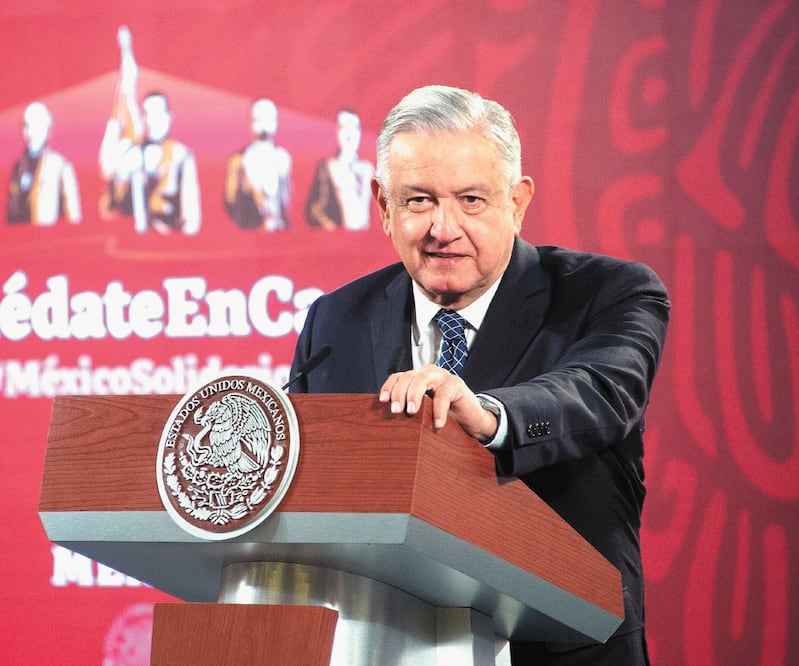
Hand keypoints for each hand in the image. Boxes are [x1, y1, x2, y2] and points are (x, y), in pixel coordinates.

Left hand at [378, 364, 497, 441]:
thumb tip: (388, 420)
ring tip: (411, 412)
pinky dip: (439, 410)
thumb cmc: (445, 414)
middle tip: (396, 410)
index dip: (389, 387)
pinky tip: (437, 423)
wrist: (471, 419)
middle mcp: (427, 373)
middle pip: (407, 377)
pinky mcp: (456, 384)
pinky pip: (444, 395)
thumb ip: (410, 408)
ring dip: (414, 395)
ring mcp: (442, 376)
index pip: (398, 377)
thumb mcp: (424, 410)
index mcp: (417, 377)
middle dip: (399, 393)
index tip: (382, 401)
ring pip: (422, 380)